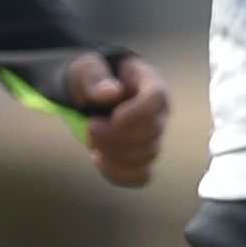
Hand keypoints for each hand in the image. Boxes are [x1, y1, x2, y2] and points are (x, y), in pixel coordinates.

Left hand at [59, 50, 170, 188]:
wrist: (90, 97)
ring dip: (113, 153)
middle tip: (90, 125)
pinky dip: (118, 173)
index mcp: (150, 84)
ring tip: (91, 139)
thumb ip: (95, 77)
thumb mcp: (87, 70)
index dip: (137, 112)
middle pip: (151, 132)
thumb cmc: (92, 79)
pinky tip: (97, 158)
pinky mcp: (142, 158)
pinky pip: (141, 176)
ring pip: (146, 156)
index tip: (114, 118)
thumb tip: (111, 93)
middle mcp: (158, 113)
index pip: (156, 99)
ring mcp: (153, 138)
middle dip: (115, 134)